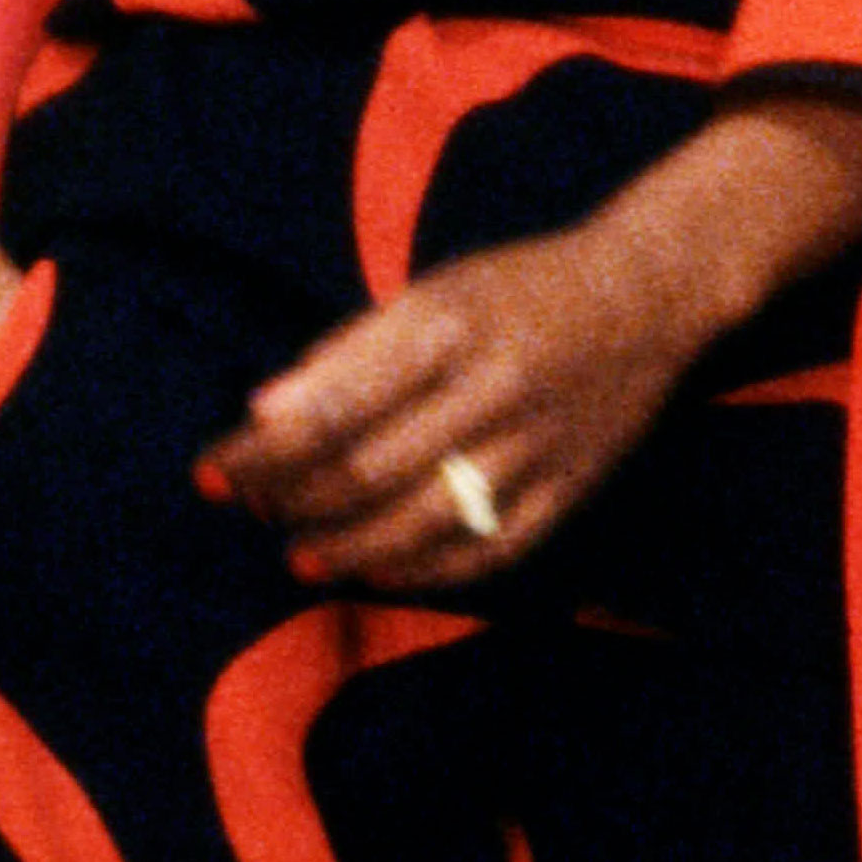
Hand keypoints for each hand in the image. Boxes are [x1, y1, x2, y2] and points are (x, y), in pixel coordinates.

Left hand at [205, 219, 716, 591]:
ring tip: (299, 557)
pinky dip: (424, 570)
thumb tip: (265, 416)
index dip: (262, 452)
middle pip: (369, 471)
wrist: (650, 294)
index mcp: (449, 325)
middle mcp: (493, 388)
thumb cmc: (520, 288)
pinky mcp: (570, 489)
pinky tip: (378, 572)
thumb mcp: (434, 290)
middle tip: (248, 508)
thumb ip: (351, 351)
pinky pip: (487, 550)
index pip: (333, 406)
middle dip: (293, 501)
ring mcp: (537, 447)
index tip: (211, 473)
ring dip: (349, 549)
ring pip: (423, 522)